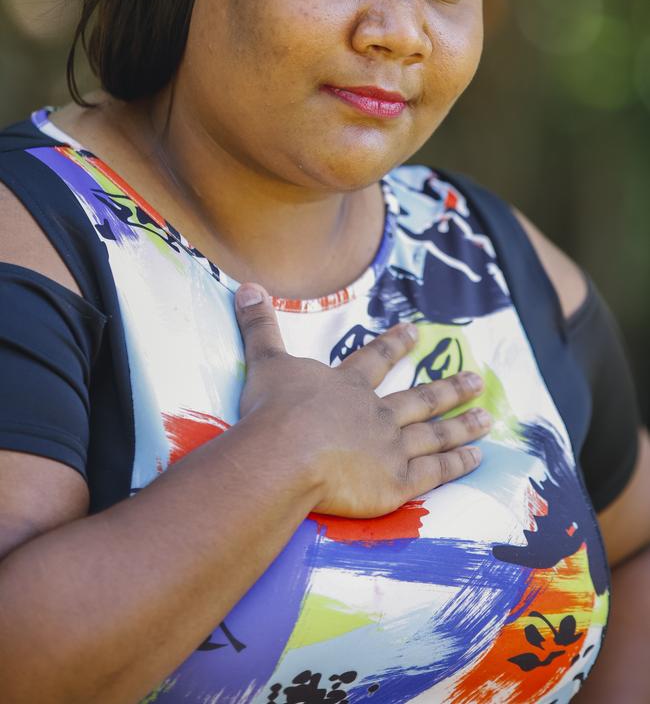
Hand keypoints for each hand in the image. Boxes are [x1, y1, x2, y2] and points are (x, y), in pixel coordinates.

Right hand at [235, 283, 489, 517]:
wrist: (288, 453)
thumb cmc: (274, 410)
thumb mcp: (265, 361)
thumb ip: (259, 326)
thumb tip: (247, 286)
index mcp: (347, 386)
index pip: (376, 359)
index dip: (395, 345)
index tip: (416, 333)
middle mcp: (376, 413)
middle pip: (419, 398)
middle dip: (449, 388)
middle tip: (478, 378)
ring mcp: (391, 447)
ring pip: (435, 433)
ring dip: (462, 425)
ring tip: (488, 416)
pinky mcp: (396, 483)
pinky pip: (435, 472)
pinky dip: (457, 464)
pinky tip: (477, 458)